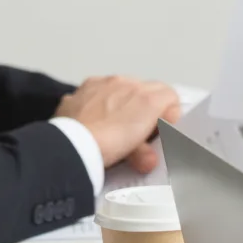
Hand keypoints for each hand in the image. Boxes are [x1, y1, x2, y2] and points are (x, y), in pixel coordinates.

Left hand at [56, 77, 181, 173]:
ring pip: (123, 86)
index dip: (169, 116)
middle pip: (147, 90)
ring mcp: (104, 83)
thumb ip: (147, 151)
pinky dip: (101, 101)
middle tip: (140, 132)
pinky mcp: (84, 88)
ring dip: (125, 102)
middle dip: (147, 108)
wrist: (71, 145)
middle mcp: (127, 84)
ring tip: (116, 126)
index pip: (170, 97)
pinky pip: (99, 89)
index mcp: (147, 98)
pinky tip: (95, 119)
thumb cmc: (107, 147)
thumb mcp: (138, 154)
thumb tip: (148, 159)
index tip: (162, 132)